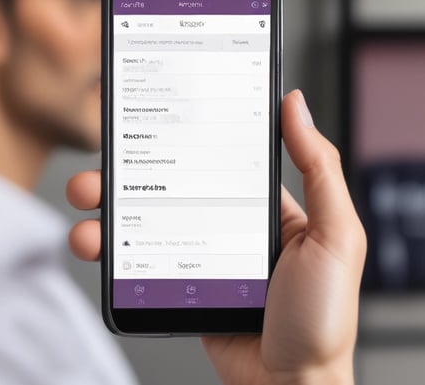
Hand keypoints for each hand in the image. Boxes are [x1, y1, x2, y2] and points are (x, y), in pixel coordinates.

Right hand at [67, 90, 366, 384]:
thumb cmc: (323, 318)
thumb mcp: (335, 235)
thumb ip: (319, 169)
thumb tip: (296, 106)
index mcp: (268, 209)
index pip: (223, 158)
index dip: (190, 135)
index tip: (162, 113)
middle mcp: (230, 227)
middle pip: (172, 186)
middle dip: (132, 168)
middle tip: (107, 159)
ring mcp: (201, 258)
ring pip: (146, 221)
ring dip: (109, 207)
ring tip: (88, 200)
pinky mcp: (180, 287)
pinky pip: (140, 262)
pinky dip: (112, 250)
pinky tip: (98, 243)